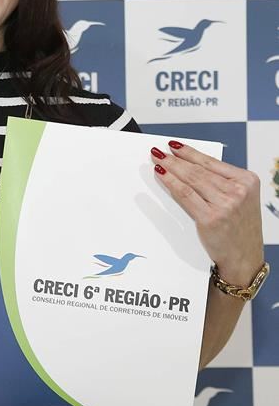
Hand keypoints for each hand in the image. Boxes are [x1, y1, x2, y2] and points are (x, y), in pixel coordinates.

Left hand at [150, 141, 263, 284]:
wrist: (244, 259)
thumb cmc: (239, 229)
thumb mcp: (240, 200)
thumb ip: (222, 183)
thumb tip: (189, 166)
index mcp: (247, 181)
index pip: (211, 162)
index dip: (190, 152)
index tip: (174, 146)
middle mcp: (238, 191)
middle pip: (198, 170)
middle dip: (175, 159)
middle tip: (158, 151)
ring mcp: (225, 204)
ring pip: (190, 180)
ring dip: (171, 168)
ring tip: (157, 161)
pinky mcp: (210, 218)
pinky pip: (185, 195)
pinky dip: (171, 183)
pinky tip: (162, 176)